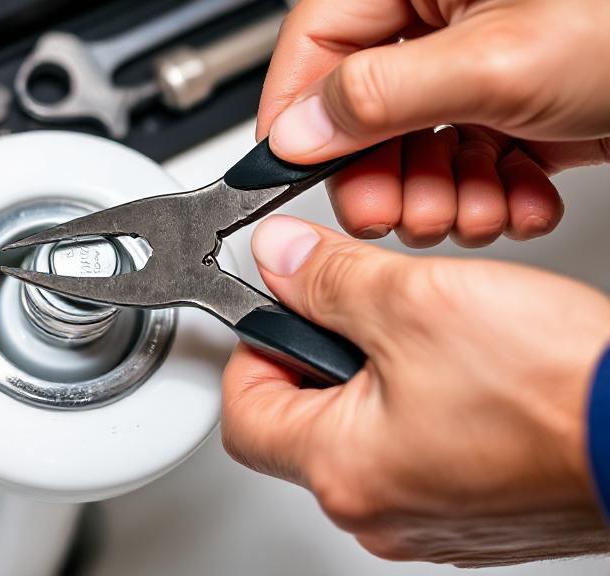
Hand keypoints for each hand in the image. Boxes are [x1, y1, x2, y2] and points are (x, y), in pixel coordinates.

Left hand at [221, 215, 609, 565]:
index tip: (279, 313)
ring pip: (363, 440)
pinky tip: (468, 378)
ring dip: (378, 383)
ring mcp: (427, 521)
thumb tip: (278, 260)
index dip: (252, 351)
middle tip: (359, 314)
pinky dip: (425, 412)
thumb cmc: (560, 390)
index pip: (243, 415)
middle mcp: (378, 511)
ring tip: (427, 341)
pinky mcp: (473, 516)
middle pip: (300, 427)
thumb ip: (329, 280)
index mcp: (344, 468)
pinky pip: (418, 457)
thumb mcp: (419, 302)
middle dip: (319, 360)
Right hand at [258, 0, 609, 246]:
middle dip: (389, 176)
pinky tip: (520, 197)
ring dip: (444, 195)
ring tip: (482, 208)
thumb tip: (298, 128)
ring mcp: (474, 63)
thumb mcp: (496, 61)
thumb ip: (378, 96)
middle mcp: (438, 16)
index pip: (315, 46)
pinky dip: (490, 192)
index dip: (300, 119)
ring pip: (412, 146)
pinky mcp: (508, 103)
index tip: (297, 175)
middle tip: (408, 212)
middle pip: (361, 111)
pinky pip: (465, 159)